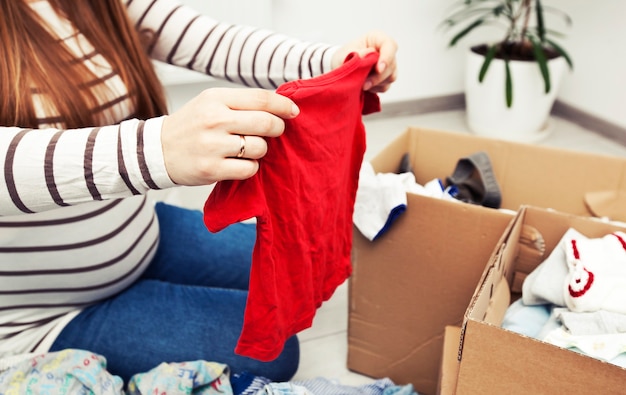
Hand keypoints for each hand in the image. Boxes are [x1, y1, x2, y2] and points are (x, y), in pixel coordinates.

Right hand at [161, 87, 298, 185]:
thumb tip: (279, 106)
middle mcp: (214, 120)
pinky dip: (251, 167)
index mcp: (216, 98)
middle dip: (277, 129)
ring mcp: (212, 146)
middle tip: (274, 132)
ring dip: (261, 150)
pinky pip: (249, 169)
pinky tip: (240, 163)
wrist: (157, 150)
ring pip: (260, 148)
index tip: (293, 111)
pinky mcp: (212, 169)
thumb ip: (241, 103)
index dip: (283, 105)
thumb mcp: (210, 103)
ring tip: (248, 149)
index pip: (261, 99)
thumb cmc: (191, 126)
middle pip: (266, 123)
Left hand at [331, 30, 397, 92]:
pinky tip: (365, 87)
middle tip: (364, 84)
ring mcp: (387, 65)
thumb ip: (357, 53)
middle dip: (378, 77)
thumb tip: (368, 54)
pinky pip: (386, 85)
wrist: (339, 66)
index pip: (390, 45)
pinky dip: (375, 88)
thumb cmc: (344, 55)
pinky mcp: (385, 77)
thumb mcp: (346, 52)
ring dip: (376, 83)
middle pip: (391, 64)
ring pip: (391, 76)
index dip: (387, 58)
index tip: (379, 69)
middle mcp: (385, 51)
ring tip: (362, 85)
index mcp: (377, 38)